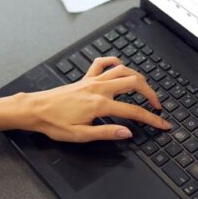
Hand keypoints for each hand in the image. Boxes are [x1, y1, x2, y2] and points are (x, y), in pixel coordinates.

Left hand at [24, 56, 171, 141]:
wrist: (34, 109)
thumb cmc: (54, 123)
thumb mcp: (81, 135)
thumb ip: (107, 132)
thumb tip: (127, 132)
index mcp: (100, 104)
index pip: (134, 111)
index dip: (152, 119)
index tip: (163, 124)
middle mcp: (99, 88)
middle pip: (134, 83)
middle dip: (151, 93)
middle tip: (156, 106)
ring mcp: (92, 81)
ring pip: (122, 70)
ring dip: (138, 77)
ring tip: (145, 89)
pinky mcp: (84, 79)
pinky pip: (102, 63)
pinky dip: (114, 62)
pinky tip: (120, 66)